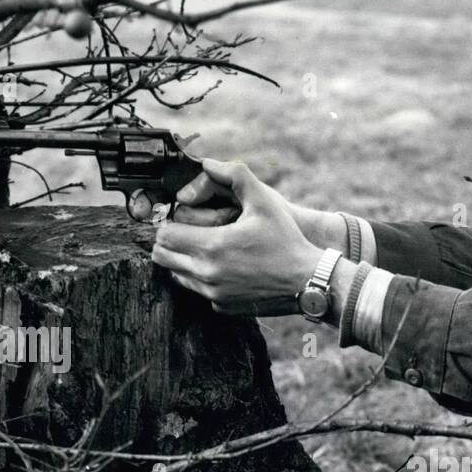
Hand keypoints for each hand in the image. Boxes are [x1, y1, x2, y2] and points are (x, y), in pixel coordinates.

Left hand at [151, 158, 323, 315]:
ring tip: (204, 248)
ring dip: (183, 260)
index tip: (182, 218)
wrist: (308, 281)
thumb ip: (234, 175)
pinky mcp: (223, 307)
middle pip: (163, 257)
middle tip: (186, 231)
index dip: (169, 223)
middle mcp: (208, 274)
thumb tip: (207, 164)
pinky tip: (222, 267)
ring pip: (176, 276)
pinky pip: (199, 291)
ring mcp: (214, 294)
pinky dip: (202, 279)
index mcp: (213, 246)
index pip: (165, 235)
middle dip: (170, 242)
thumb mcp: (263, 200)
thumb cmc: (287, 241)